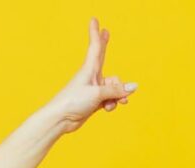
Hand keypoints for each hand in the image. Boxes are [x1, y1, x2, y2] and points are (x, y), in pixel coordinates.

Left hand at [47, 17, 137, 133]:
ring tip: (115, 102)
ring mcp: (93, 88)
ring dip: (118, 94)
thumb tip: (133, 88)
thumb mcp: (98, 93)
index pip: (96, 47)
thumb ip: (117, 90)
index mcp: (89, 69)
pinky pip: (111, 98)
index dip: (96, 34)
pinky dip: (112, 103)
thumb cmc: (73, 102)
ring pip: (114, 86)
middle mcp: (92, 77)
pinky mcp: (94, 101)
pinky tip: (108, 108)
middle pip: (103, 58)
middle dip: (105, 45)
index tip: (94, 20)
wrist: (60, 120)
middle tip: (106, 32)